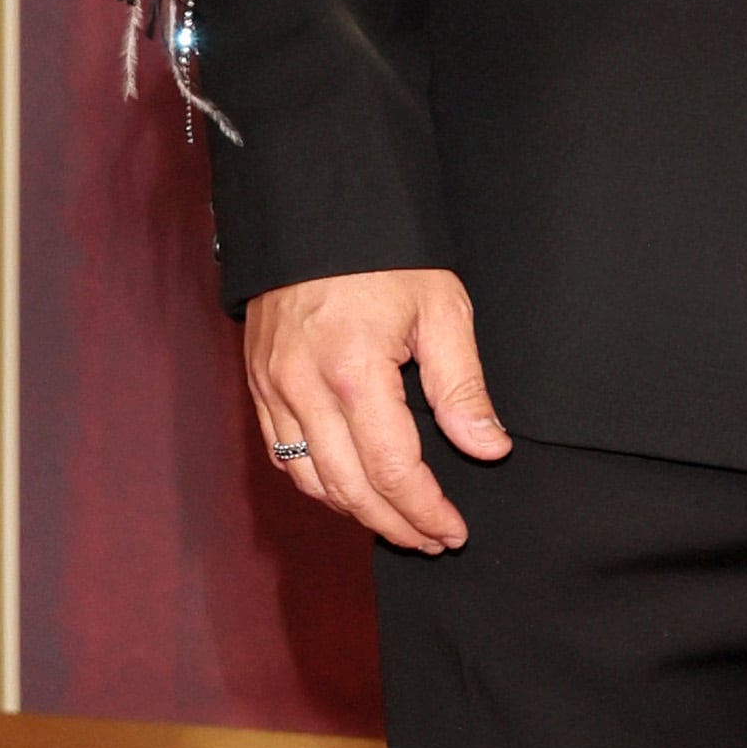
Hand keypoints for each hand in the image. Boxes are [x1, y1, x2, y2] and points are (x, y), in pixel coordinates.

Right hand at [241, 267, 507, 551]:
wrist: (316, 207)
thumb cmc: (384, 254)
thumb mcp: (441, 310)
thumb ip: (463, 388)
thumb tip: (488, 449)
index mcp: (355, 371)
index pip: (393, 470)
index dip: (425, 510)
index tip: (452, 530)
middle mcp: (305, 388)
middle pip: (349, 488)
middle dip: (394, 524)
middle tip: (432, 540)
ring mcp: (273, 387)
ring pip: (309, 480)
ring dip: (354, 512)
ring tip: (397, 524)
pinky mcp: (258, 382)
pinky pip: (282, 454)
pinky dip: (316, 484)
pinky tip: (349, 491)